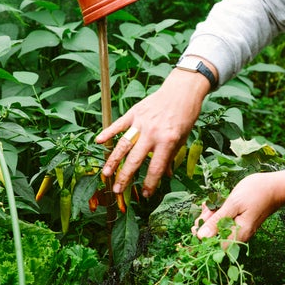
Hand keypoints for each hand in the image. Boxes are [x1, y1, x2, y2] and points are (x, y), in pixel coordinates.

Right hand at [96, 67, 210, 196]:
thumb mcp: (183, 138)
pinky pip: (118, 124)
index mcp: (167, 141)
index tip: (145, 194)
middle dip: (126, 177)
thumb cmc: (185, 115)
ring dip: (113, 160)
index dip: (150, 183)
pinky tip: (99, 142)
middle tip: (118, 190)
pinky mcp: (134, 112)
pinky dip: (108, 132)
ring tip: (106, 173)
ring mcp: (141, 122)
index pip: (156, 167)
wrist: (182, 91)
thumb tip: (164, 174)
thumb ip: (171, 156)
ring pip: (123, 144)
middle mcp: (153, 133)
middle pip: (135, 159)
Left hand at [192, 164, 284, 241]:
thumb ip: (217, 221)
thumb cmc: (256, 192)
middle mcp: (238, 235)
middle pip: (213, 238)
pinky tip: (215, 202)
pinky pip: (223, 221)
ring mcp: (239, 228)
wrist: (277, 186)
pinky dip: (217, 212)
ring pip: (217, 228)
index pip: (213, 247)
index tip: (195, 225)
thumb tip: (201, 237)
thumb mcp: (233, 204)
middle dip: (204, 224)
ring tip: (210, 203)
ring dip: (209, 216)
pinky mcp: (239, 222)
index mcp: (237, 234)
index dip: (201, 240)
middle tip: (205, 208)